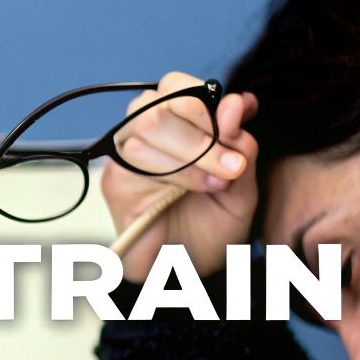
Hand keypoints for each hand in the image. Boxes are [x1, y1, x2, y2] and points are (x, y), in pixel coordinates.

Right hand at [99, 71, 258, 281]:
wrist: (187, 274)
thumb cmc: (210, 230)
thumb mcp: (243, 186)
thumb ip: (241, 145)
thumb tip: (238, 103)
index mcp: (176, 126)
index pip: (178, 86)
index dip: (209, 100)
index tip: (240, 126)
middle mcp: (147, 135)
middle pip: (164, 99)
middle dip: (204, 130)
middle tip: (230, 166)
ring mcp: (127, 155)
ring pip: (150, 122)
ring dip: (194, 152)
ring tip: (217, 183)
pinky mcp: (116, 180)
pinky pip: (138, 157)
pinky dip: (177, 171)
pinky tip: (196, 190)